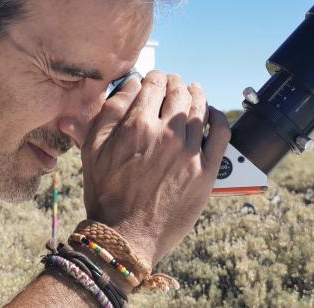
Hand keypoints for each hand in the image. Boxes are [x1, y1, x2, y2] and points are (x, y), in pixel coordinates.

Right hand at [78, 70, 231, 265]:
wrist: (126, 236)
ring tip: (193, 91)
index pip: (153, 83)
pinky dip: (218, 117)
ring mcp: (190, 152)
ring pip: (200, 108)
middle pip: (178, 92)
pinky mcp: (206, 171)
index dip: (153, 76)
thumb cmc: (105, 194)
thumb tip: (129, 85)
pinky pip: (221, 133)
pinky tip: (213, 114)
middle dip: (174, 82)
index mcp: (137, 125)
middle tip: (173, 83)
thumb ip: (109, 111)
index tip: (153, 79)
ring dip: (196, 94)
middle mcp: (166, 134)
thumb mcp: (92, 149)